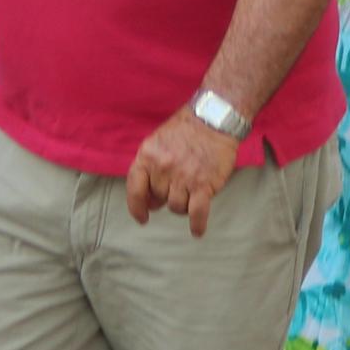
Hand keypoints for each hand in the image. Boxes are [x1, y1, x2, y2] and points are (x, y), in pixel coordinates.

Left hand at [123, 109, 240, 235]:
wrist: (214, 119)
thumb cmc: (186, 130)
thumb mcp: (158, 142)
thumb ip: (150, 168)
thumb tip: (150, 201)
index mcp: (148, 156)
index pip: (134, 188)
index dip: (136, 206)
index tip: (142, 217)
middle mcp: (163, 168)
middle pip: (158, 198)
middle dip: (166, 197)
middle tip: (178, 188)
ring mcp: (183, 177)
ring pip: (176, 207)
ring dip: (182, 205)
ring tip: (192, 195)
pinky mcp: (203, 185)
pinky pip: (196, 213)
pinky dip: (197, 224)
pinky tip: (197, 231)